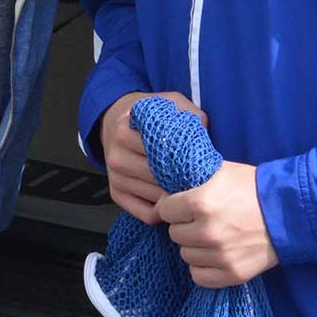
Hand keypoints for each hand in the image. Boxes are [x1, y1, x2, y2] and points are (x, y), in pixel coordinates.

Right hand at [99, 90, 207, 225]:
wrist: (112, 123)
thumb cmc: (147, 117)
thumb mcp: (166, 102)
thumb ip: (187, 111)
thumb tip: (204, 130)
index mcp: (124, 131)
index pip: (159, 151)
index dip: (182, 157)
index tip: (199, 160)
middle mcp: (116, 156)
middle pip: (158, 177)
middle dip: (182, 180)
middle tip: (202, 180)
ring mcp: (115, 178)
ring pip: (155, 198)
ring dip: (176, 198)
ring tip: (192, 191)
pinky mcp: (116, 194)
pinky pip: (145, 214)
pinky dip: (163, 213)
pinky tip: (174, 202)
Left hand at [158, 160, 277, 288]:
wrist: (289, 211)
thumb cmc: (252, 187)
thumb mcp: (219, 172)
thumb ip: (190, 181)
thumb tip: (162, 196)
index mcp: (201, 202)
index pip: (165, 210)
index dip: (173, 206)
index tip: (182, 205)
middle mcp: (207, 231)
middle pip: (174, 234)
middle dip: (184, 225)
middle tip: (200, 219)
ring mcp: (220, 255)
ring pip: (186, 255)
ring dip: (194, 246)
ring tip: (211, 235)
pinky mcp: (232, 274)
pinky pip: (198, 276)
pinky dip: (203, 267)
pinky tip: (213, 254)